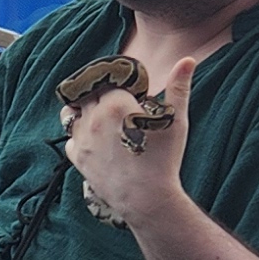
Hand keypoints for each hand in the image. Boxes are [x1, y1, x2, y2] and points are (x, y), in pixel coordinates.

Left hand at [62, 54, 193, 229]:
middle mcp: (94, 118)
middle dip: (101, 94)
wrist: (147, 200)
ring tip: (101, 117)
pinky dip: (79, 135)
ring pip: (72, 112)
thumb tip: (188, 60)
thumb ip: (178, 88)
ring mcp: (82, 138)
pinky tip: (96, 139)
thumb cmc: (164, 160)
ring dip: (83, 110)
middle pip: (89, 92)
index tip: (131, 92)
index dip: (120, 83)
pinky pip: (70, 138)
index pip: (110, 79)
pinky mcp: (77, 158)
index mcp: (116, 103)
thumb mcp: (175, 121)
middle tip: (118, 104)